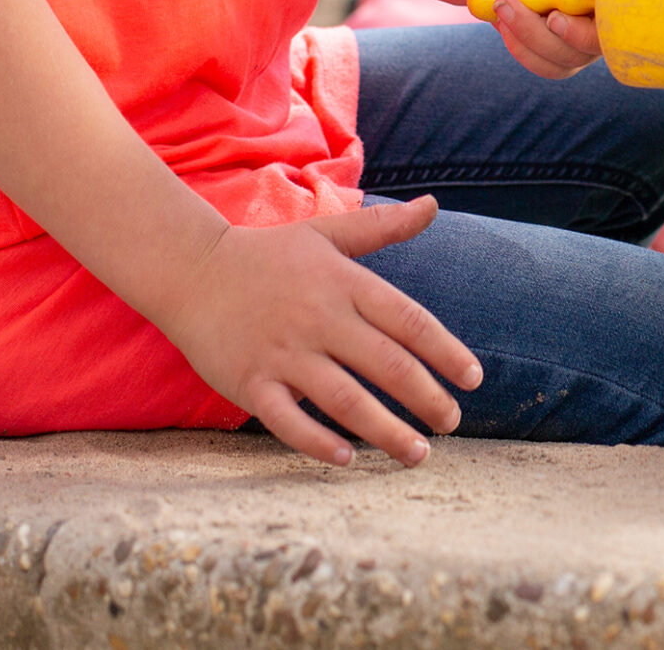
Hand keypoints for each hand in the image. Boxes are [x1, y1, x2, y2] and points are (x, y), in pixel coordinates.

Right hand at [156, 197, 481, 467]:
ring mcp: (284, 353)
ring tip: (418, 454)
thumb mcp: (327, 231)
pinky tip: (347, 458)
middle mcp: (320, 319)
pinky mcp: (249, 381)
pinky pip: (287, 420)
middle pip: (386, 365)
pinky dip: (318, 441)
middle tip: (452, 424)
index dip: (446, 351)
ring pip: (345, 399)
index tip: (474, 380)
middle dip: (427, 399)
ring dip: (386, 431)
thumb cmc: (266, 254)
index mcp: (344, 284)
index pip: (408, 321)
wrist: (189, 269)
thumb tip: (434, 205)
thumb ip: (383, 225)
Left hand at [466, 0, 610, 75]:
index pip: (632, 2)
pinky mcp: (564, 49)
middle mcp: (607, 4)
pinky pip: (551, 66)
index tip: (560, 12)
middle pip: (604, 40)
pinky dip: (523, 48)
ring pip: (573, 57)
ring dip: (531, 36)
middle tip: (526, 8)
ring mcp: (587, 29)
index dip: (606, 17)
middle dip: (561, 33)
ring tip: (504, 2)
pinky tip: (506, 19)